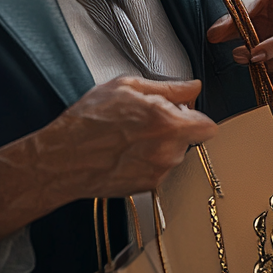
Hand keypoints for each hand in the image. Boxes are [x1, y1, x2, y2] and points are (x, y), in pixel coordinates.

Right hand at [0, 77, 215, 243]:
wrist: (65, 158)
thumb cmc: (88, 121)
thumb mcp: (125, 87)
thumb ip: (168, 87)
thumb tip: (192, 86)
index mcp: (166, 121)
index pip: (208, 126)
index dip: (193, 115)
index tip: (180, 111)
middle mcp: (168, 150)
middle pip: (190, 139)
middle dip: (174, 128)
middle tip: (144, 121)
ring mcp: (159, 171)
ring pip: (174, 154)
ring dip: (160, 145)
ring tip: (129, 137)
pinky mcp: (148, 186)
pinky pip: (158, 169)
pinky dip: (147, 161)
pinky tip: (124, 153)